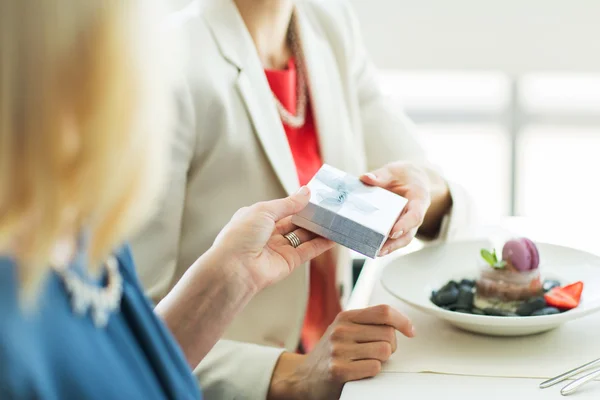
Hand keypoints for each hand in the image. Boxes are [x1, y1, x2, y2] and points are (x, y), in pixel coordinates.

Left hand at [211, 187, 334, 291]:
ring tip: (335, 219)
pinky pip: (308, 251)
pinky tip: (334, 236)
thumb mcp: (264, 211)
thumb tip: (306, 192)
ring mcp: (279, 249)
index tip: (314, 196)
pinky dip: (321, 244)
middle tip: (328, 207)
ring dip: (319, 229)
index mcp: (257, 218)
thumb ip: (288, 203)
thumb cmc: (240, 236)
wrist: (234, 268)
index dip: (297, 202)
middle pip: (295, 222)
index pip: (281, 208)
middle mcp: (268, 234)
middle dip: (310, 215)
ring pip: (303, 236)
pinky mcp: (289, 262)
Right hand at [271, 305, 413, 399]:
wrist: (302, 377)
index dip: (402, 320)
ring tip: (366, 362)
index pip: (383, 311)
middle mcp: (341, 330)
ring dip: (381, 360)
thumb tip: (398, 323)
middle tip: (378, 353)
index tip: (410, 330)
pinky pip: (374, 367)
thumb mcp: (343, 330)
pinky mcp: (339, 370)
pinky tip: (359, 372)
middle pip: (388, 333)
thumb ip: (365, 323)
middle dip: (390, 346)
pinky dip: (372, 371)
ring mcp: (339, 350)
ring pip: (384, 351)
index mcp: (345, 317)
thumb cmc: (329, 354)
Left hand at [360, 162, 432, 254]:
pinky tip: (370, 246)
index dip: (405, 225)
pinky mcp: (399, 226)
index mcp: (419, 199)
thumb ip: (381, 175)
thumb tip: (365, 178)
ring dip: (389, 248)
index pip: (415, 215)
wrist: (413, 179)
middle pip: (409, 234)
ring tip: (374, 253)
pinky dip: (383, 243)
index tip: (392, 231)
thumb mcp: (394, 170)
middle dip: (395, 244)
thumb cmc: (405, 175)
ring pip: (402, 239)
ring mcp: (407, 223)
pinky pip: (393, 237)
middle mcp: (415, 214)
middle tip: (380, 250)